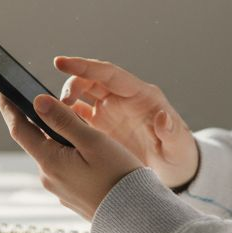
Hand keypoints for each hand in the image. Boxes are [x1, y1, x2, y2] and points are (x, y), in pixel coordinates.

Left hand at [0, 89, 142, 220]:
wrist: (134, 216)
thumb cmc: (118, 177)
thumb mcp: (93, 141)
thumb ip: (64, 120)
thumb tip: (37, 102)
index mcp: (49, 161)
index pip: (18, 128)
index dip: (8, 107)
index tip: (0, 89)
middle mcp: (48, 177)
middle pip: (35, 140)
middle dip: (37, 120)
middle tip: (41, 97)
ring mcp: (59, 188)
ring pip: (52, 154)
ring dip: (57, 138)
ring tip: (74, 122)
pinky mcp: (71, 195)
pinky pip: (63, 168)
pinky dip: (68, 154)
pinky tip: (86, 150)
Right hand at [55, 56, 198, 188]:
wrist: (174, 170)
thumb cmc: (179, 153)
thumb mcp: (178, 145)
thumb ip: (171, 131)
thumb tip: (163, 117)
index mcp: (140, 95)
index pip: (109, 74)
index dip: (85, 66)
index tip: (60, 62)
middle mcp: (122, 98)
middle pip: (90, 80)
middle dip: (71, 85)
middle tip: (59, 103)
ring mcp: (109, 111)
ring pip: (81, 96)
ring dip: (64, 101)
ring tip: (52, 116)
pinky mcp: (100, 127)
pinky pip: (78, 116)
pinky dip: (64, 118)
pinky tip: (53, 126)